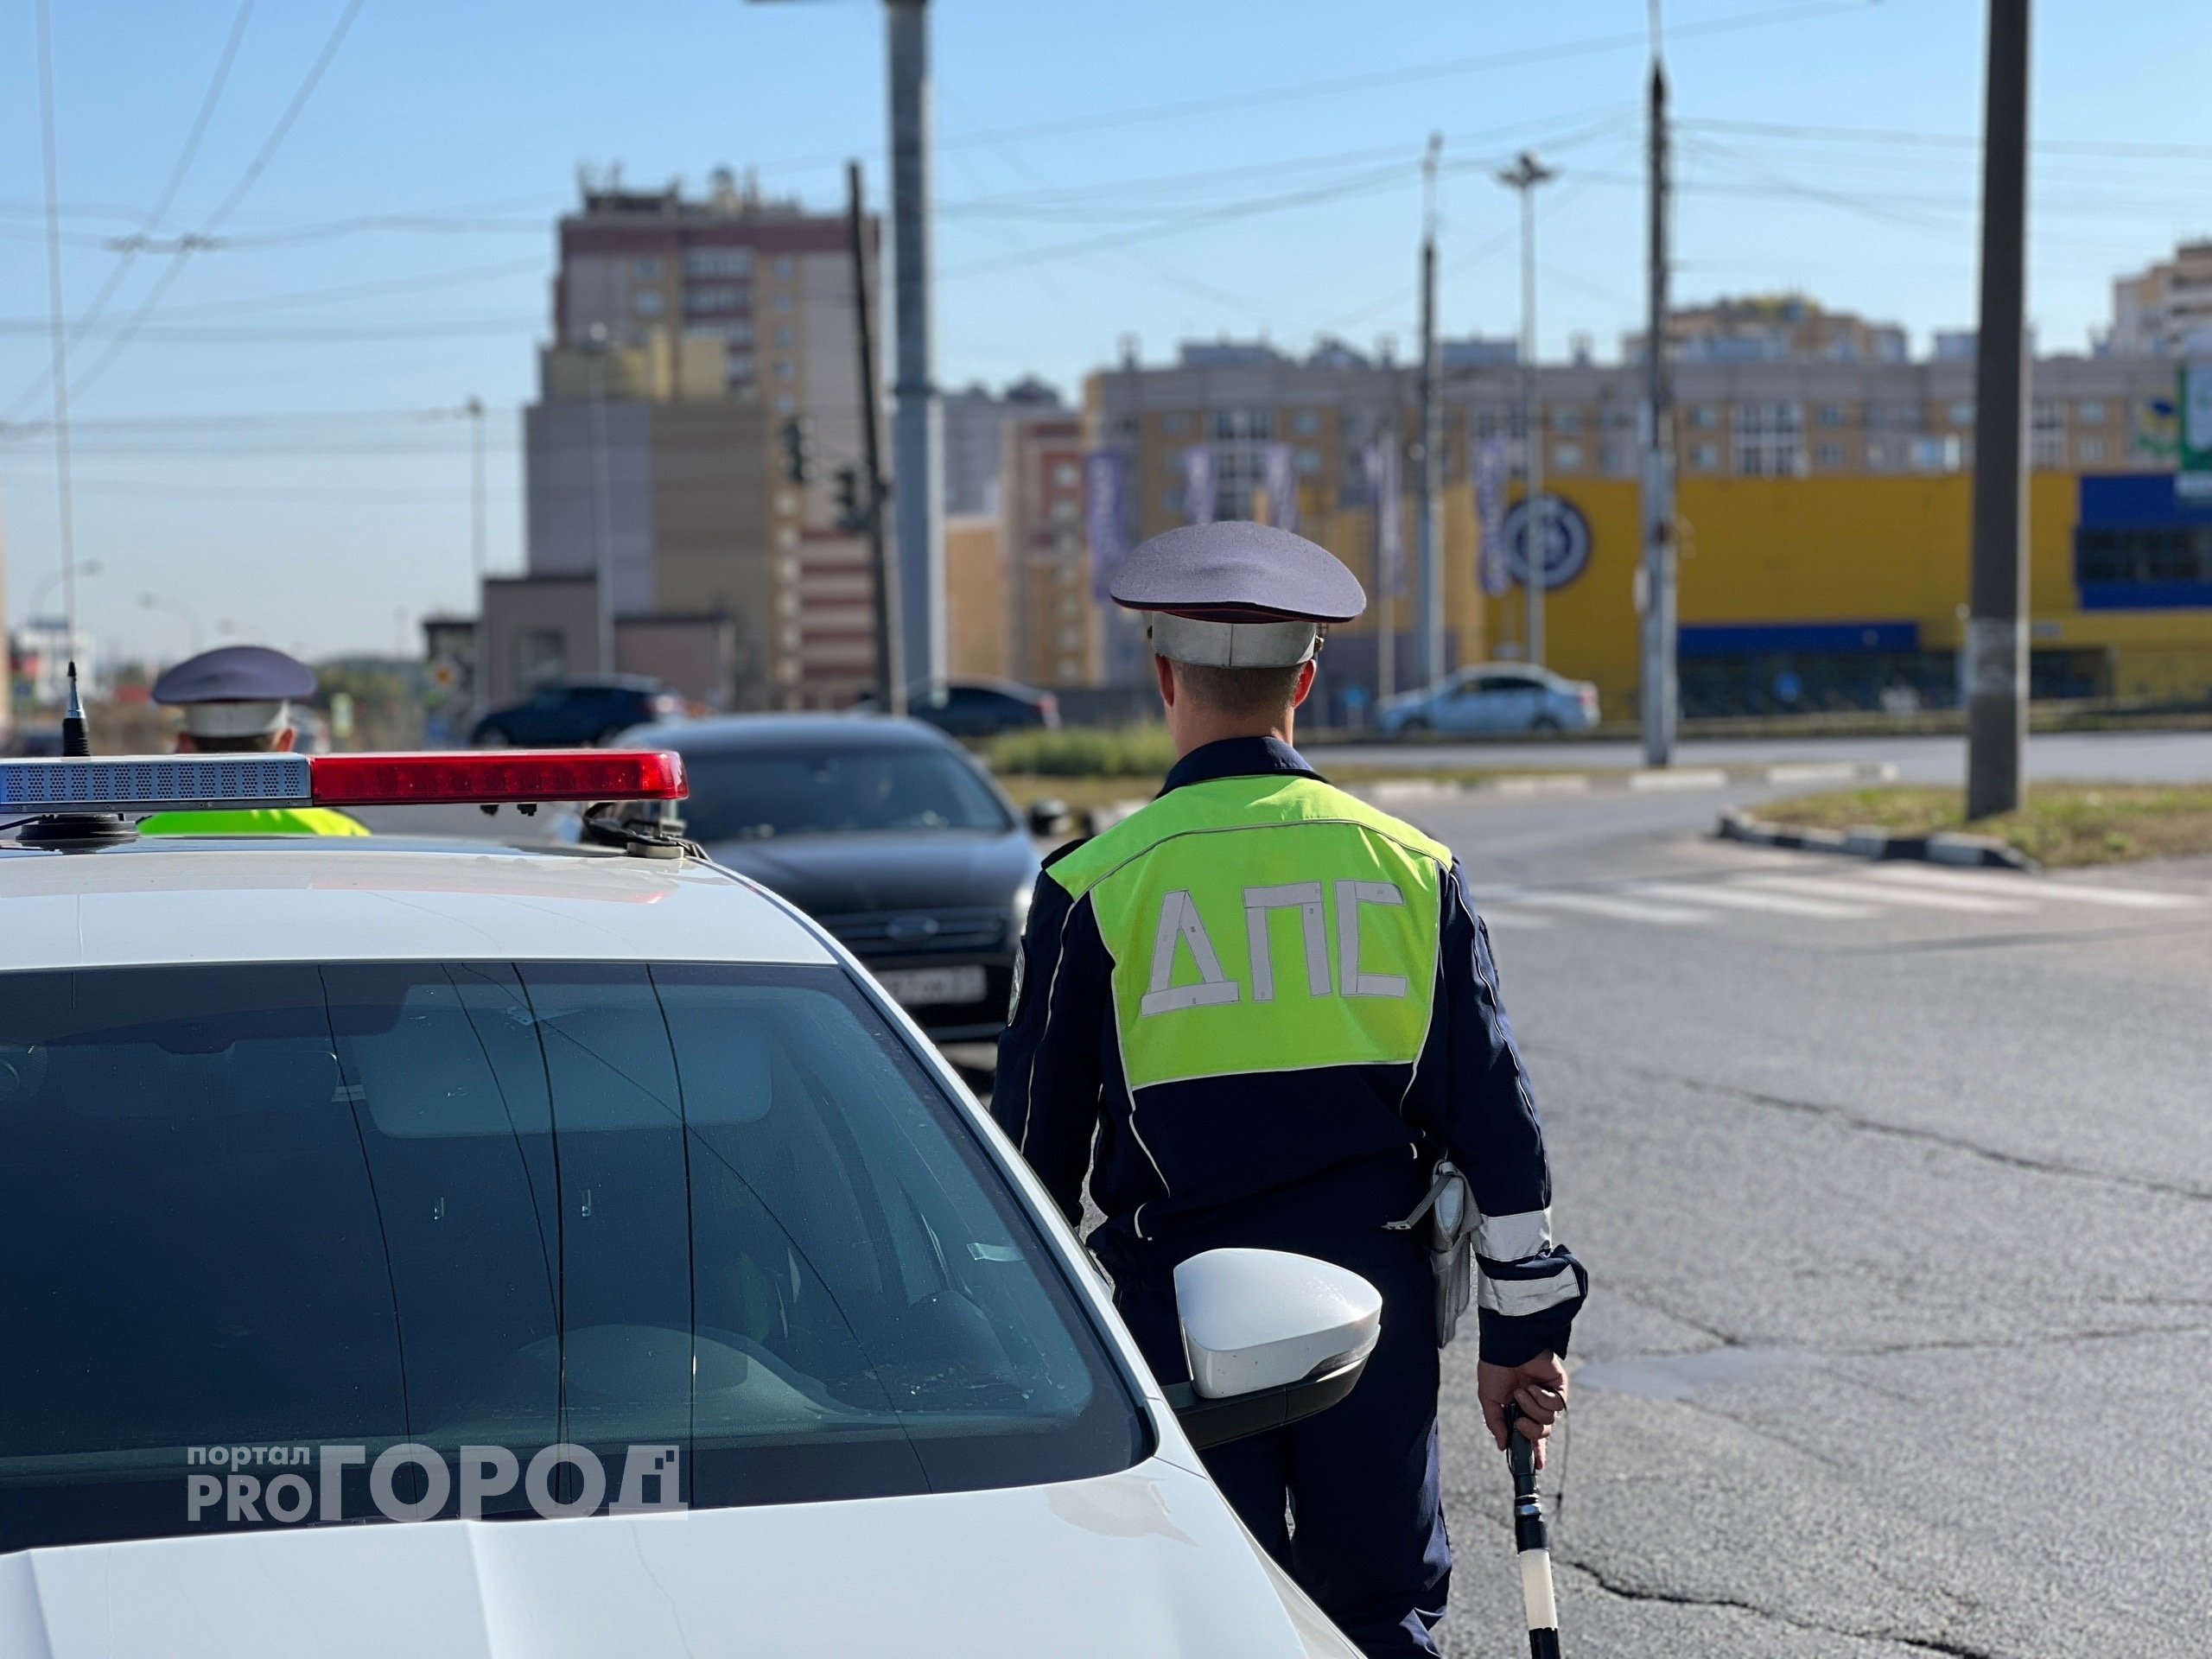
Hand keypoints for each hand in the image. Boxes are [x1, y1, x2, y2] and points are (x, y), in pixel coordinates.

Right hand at [1478, 1353, 1567, 1470]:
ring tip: (1521, 1392)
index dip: (1535, 1452)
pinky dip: (1542, 1398)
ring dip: (1532, 1408)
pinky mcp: (1559, 1387)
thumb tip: (1503, 1445)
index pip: (1531, 1436)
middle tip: (1519, 1420)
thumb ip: (1496, 1424)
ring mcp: (1548, 1396)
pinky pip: (1557, 1405)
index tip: (1537, 1466)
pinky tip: (1533, 1386)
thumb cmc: (1495, 1369)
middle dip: (1531, 1431)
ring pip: (1549, 1421)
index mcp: (1520, 1409)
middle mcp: (1536, 1405)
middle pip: (1542, 1433)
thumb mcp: (1489, 1400)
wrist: (1506, 1347)